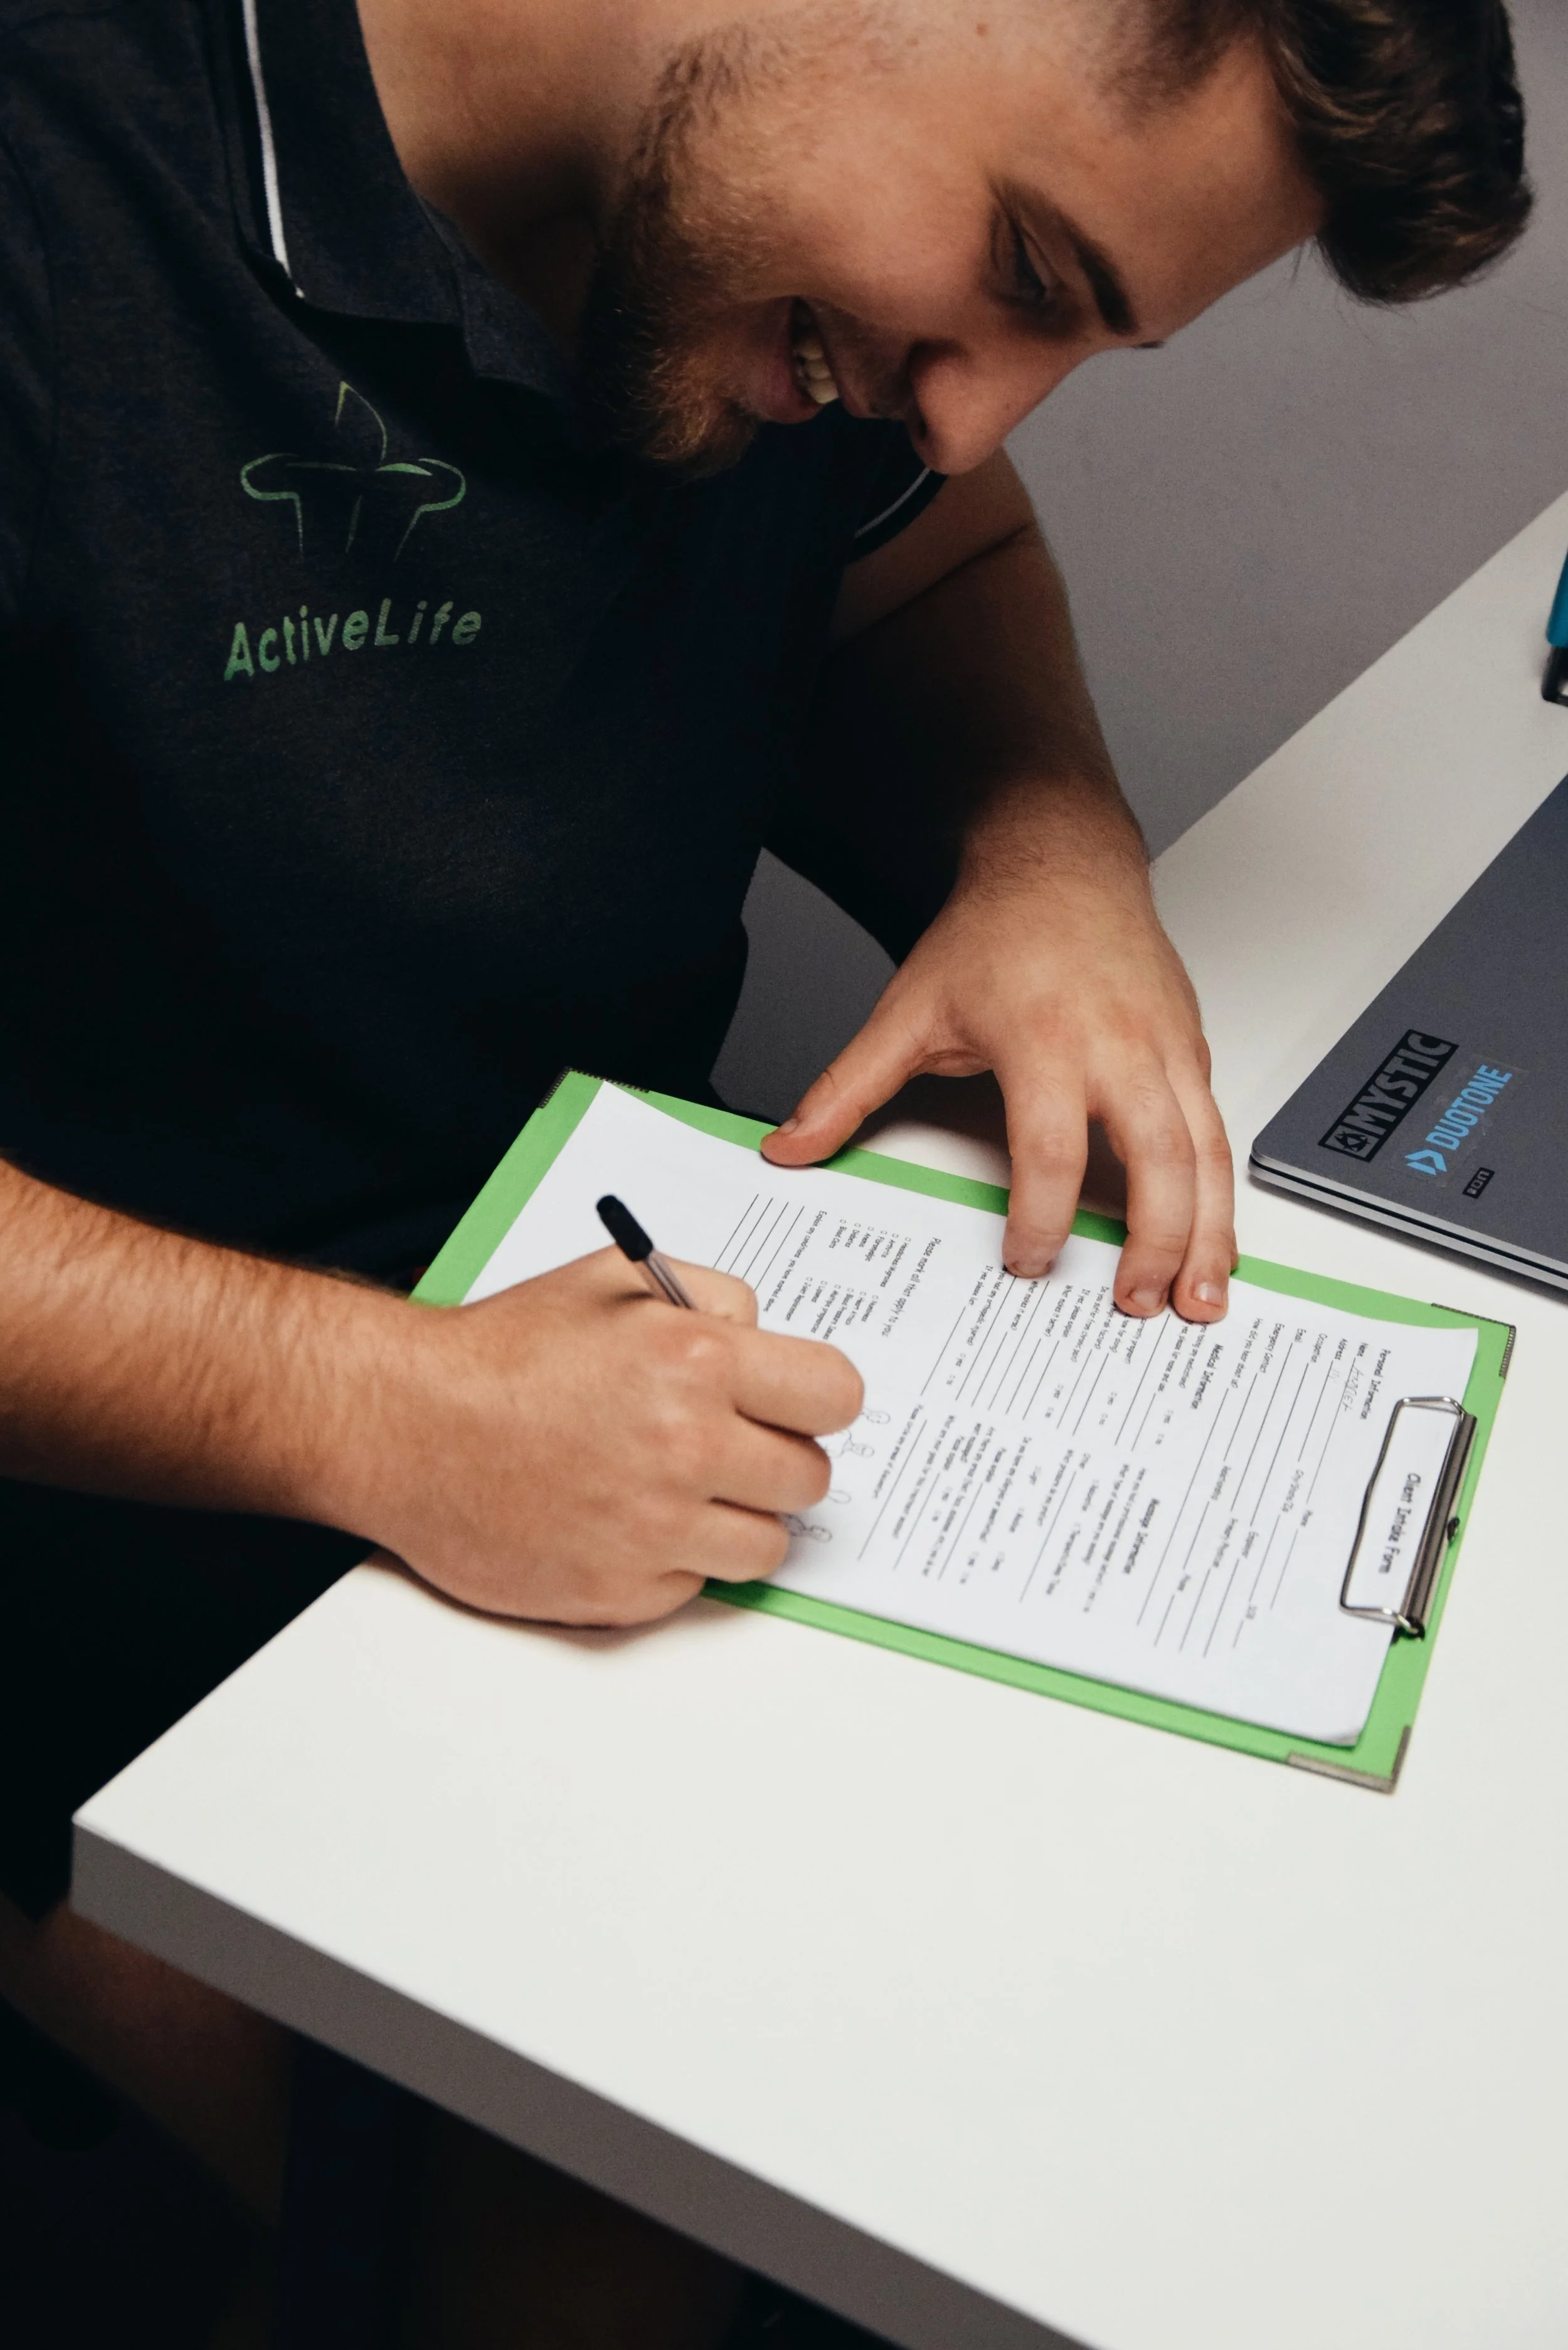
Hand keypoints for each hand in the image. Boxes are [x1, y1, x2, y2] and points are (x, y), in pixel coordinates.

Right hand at [342, 1250, 862, 1625]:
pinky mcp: (618, 1593)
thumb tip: (767, 1338)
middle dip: (777, 1460)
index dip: (817, 1398)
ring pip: (765, 1545)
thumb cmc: (502, 1352)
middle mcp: (685, 1449)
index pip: (836, 1395)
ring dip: (734, 1519)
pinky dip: (672, 1561)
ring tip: (678, 1488)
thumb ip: (713, 1298)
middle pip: (809, 1479)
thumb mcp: (615, 1279)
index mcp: (696, 1362)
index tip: (796, 1403)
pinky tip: (623, 1521)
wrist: (406, 1426)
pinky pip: (694, 1587)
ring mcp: (653, 1530)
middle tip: (728, 1447)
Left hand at [762, 805, 1235, 1320]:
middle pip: (1156, 1159)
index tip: (1024, 1262)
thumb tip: (790, 1145)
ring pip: (1206, 1152)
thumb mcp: (909, 1010)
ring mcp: (1168, 1047)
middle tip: (1136, 1305)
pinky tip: (1214, 1242)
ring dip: (1208, 1233)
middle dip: (1153, 1242)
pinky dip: (1223, 1194)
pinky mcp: (1194, 1049)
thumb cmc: (997, 932)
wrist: (1062, 860)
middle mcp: (1120, 1045)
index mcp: (1045, 1039)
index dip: (1039, 1218)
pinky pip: (1218, 1132)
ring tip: (1199, 1299)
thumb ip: (849, 1087)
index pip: (1051, 1148)